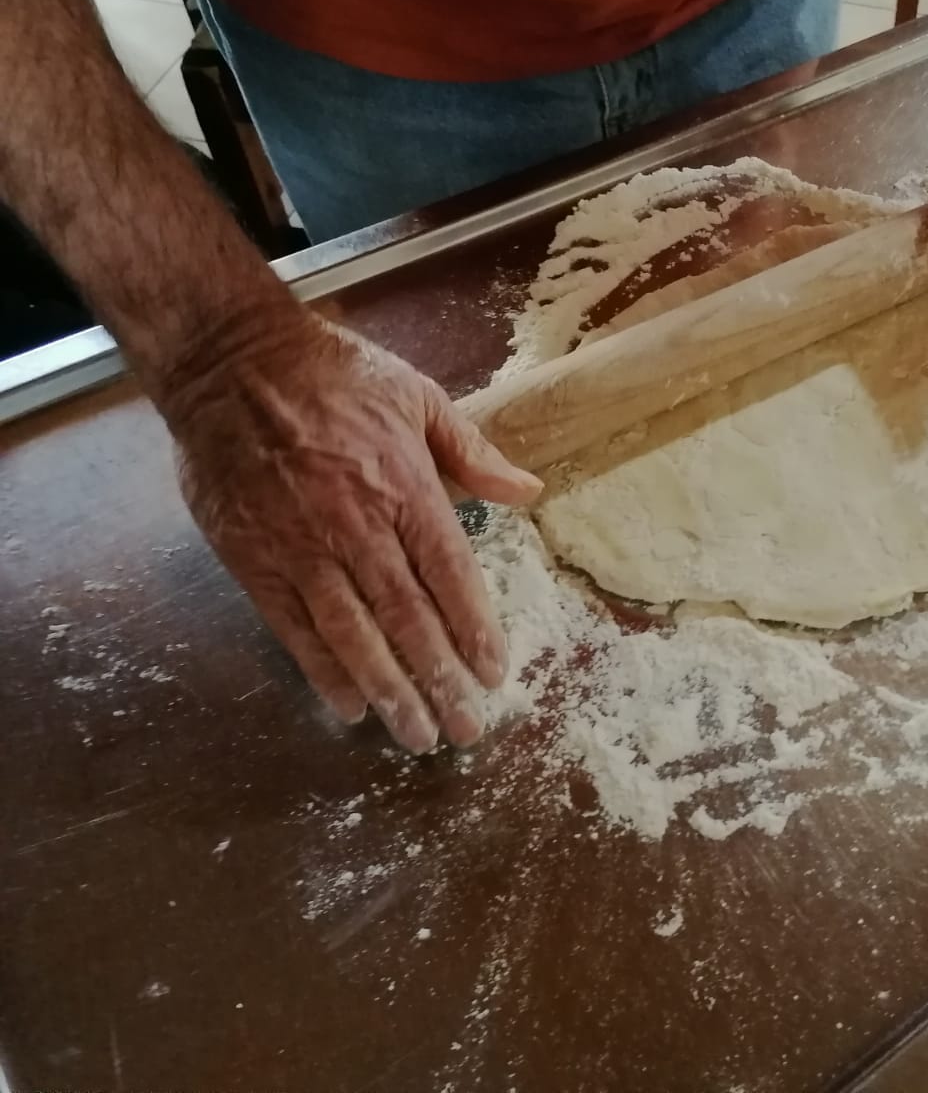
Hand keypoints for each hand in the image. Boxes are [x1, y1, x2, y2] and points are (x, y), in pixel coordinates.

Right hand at [162, 310, 541, 752]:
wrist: (230, 360)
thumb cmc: (333, 373)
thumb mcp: (417, 395)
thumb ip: (471, 453)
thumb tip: (529, 491)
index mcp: (404, 484)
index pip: (449, 573)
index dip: (474, 628)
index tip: (495, 672)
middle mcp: (355, 524)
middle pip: (406, 617)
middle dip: (439, 679)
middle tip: (466, 729)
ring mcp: (300, 546)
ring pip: (352, 634)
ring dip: (389, 690)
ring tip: (418, 735)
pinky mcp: (252, 557)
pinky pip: (293, 627)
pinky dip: (322, 670)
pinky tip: (350, 705)